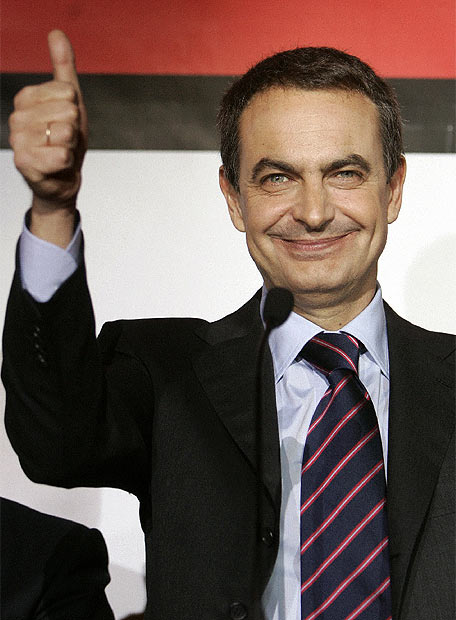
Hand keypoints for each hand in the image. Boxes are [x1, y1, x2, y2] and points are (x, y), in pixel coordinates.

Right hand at [9, 31, 87, 242]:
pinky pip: (60, 156)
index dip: (74, 110)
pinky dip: (66, 163)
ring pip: (64, 134)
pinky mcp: (24, 162)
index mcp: (26, 97)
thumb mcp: (71, 100)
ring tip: (60, 151)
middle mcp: (17, 117)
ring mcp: (18, 140)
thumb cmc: (66, 140)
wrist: (63, 177)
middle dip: (73, 130)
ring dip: (70, 147)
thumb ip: (63, 67)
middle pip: (67, 112)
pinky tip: (58, 165)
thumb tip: (56, 32)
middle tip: (65, 141)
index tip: (66, 121)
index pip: (66, 91)